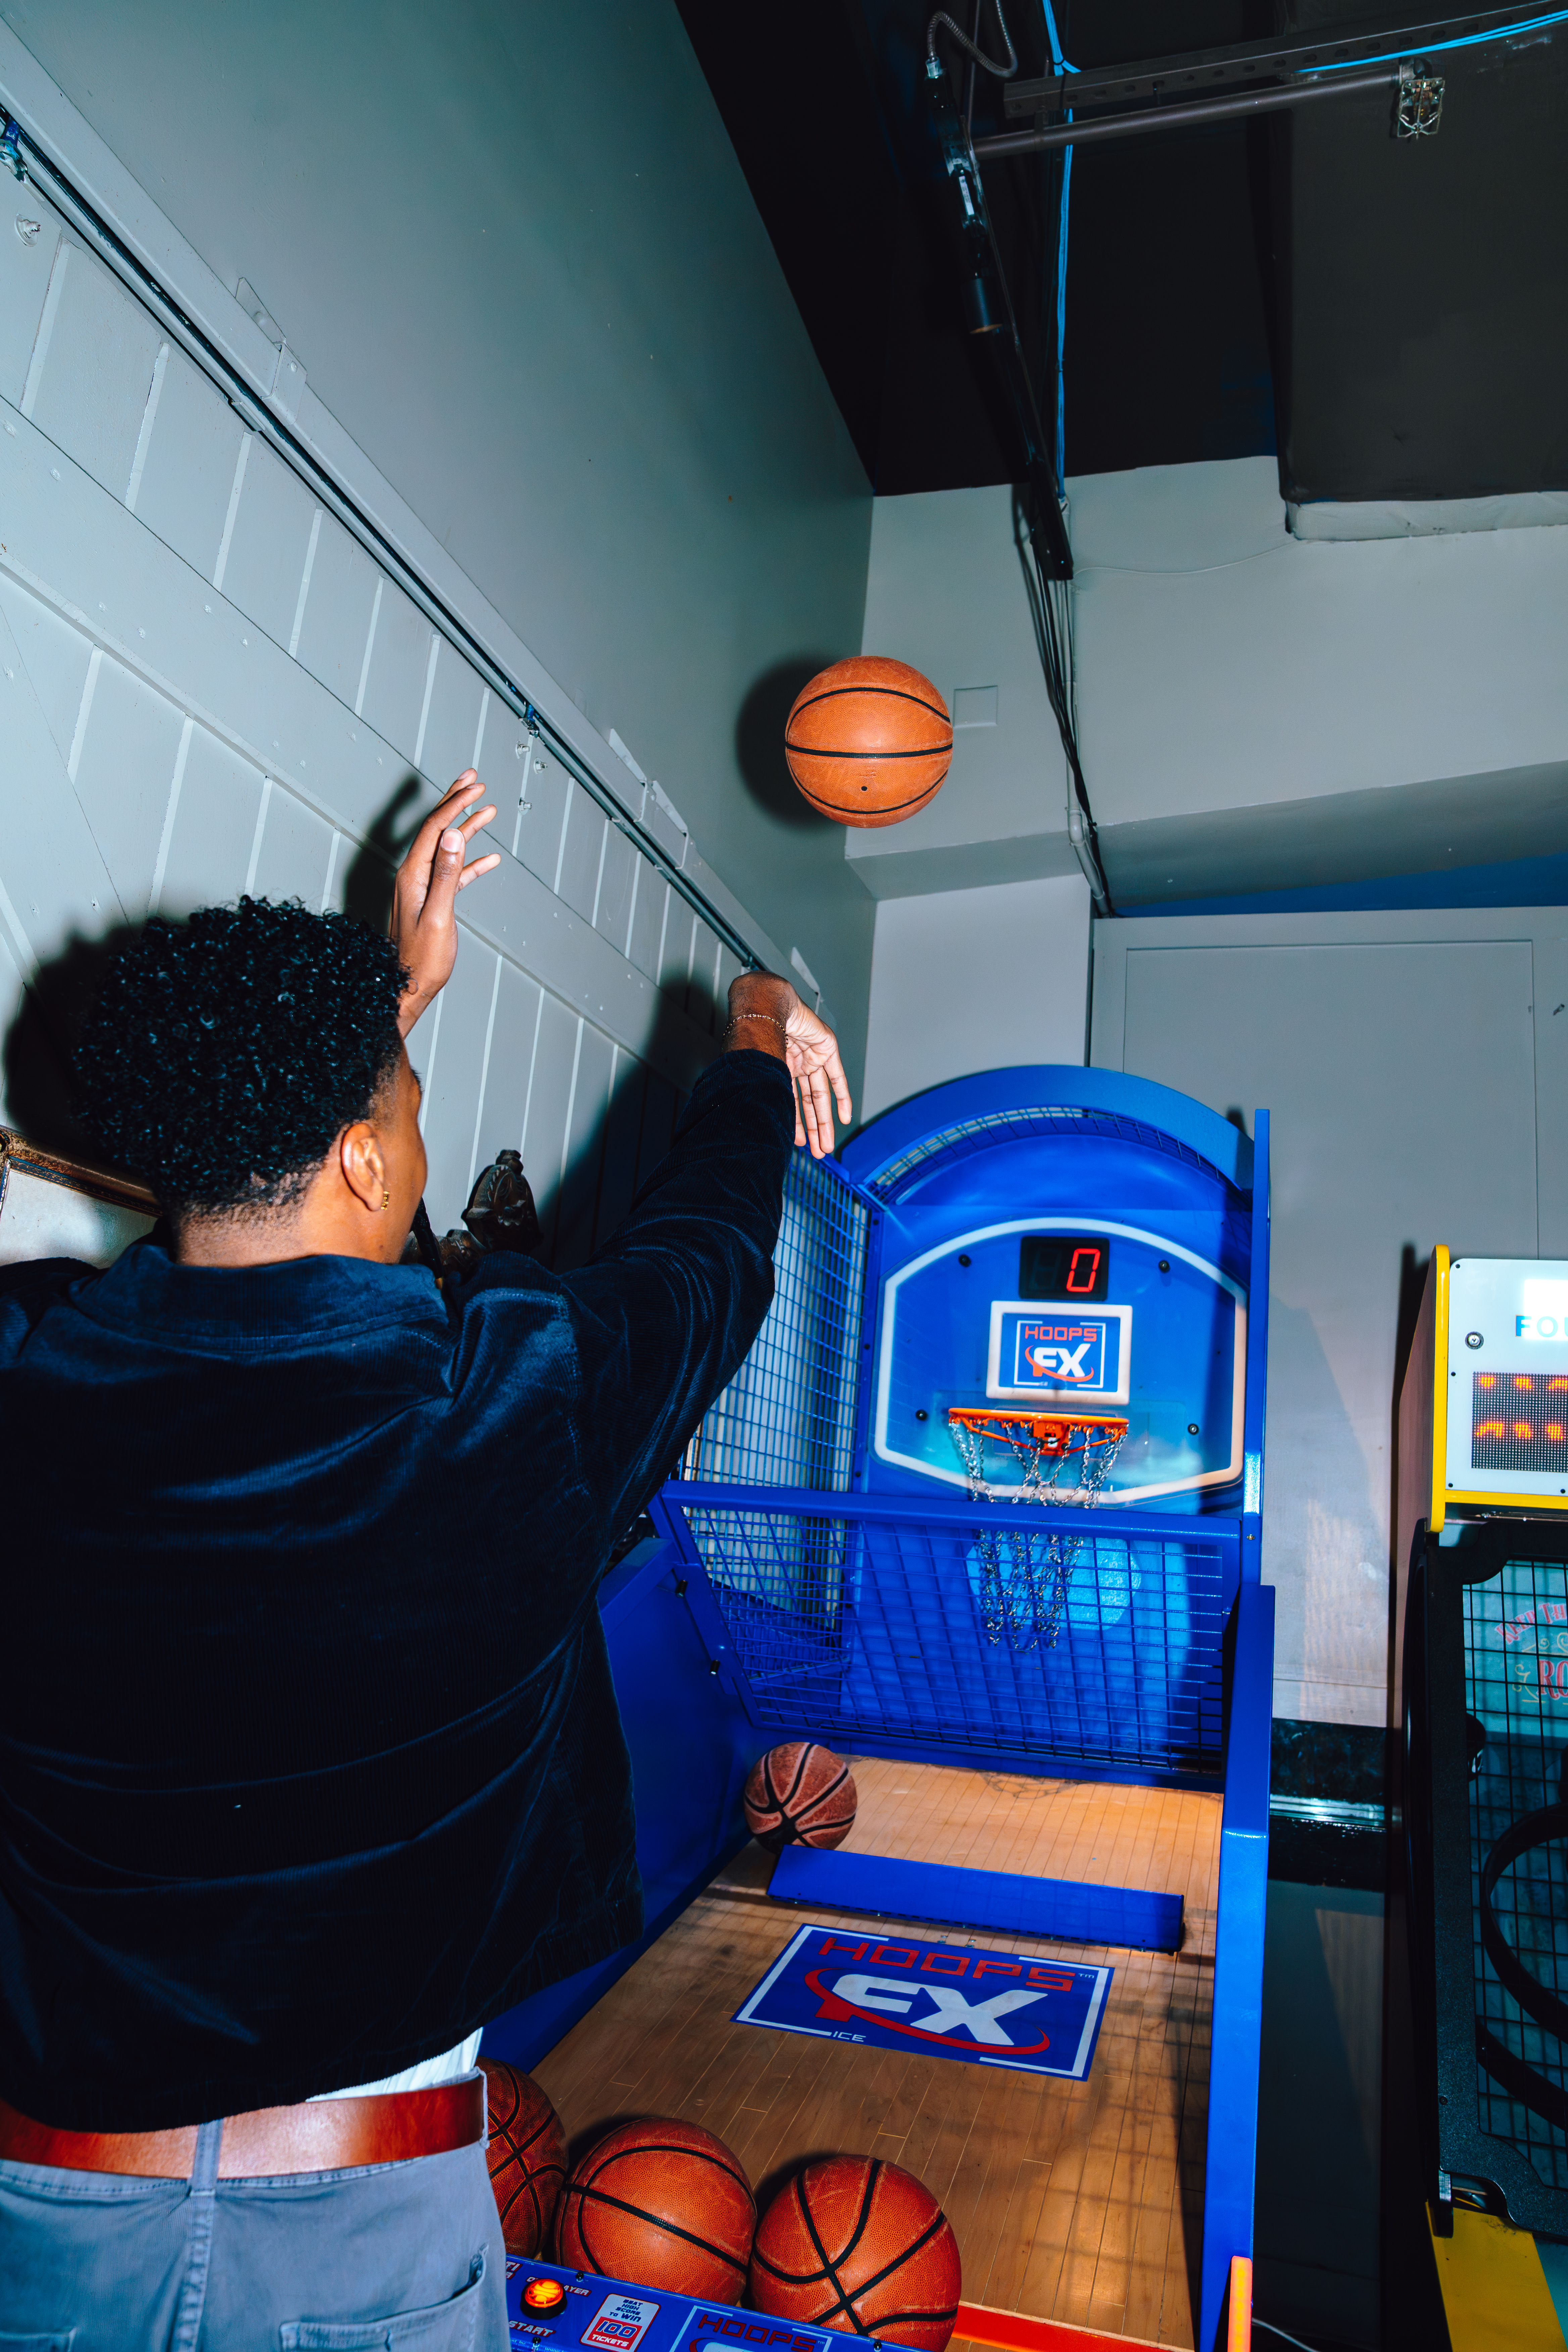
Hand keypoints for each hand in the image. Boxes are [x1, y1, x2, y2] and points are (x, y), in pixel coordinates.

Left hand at [391, 772, 499, 1033]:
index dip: (455, 804)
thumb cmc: (419, 960)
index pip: (435, 829)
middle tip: (473, 778)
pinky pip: (454, 874)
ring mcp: (422, 888)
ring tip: (487, 810)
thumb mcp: (437, 916)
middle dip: (455, 801)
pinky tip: (489, 859)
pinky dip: (472, 864)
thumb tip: (454, 835)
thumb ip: (447, 874)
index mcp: (412, 875)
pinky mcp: (432, 902)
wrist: (406, 989)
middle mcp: (413, 876)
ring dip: (467, 828)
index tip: (474, 785)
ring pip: (448, 848)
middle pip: (437, 829)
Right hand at [727, 972, 851, 1157]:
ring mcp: (813, 1057)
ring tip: (825, 1145)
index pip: (791, 1101)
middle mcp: (798, 1064)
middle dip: (813, 1129)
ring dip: (823, 1121)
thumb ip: (767, 1090)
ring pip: (820, 1095)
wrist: (767, 1009)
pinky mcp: (827, 1050)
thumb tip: (756, 1119)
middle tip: (817, 1152)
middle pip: (808, 1103)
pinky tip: (843, 1118)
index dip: (796, 1124)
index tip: (799, 1144)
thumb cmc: (756, 1033)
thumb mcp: (762, 1069)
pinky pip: (837, 1078)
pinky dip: (841, 1098)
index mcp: (781, 1068)